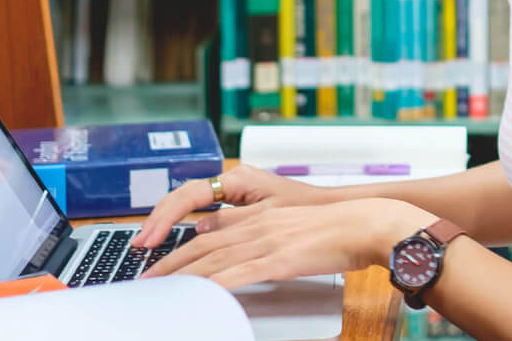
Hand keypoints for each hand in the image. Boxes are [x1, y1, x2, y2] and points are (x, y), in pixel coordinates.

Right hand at [133, 164, 331, 247]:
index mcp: (238, 178)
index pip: (189, 194)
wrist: (330, 209)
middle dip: (158, 220)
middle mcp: (232, 180)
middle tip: (140, 245)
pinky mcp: (237, 202)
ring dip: (167, 223)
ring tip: (148, 244)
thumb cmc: (306, 207)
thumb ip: (232, 221)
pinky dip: (183, 225)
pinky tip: (172, 240)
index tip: (151, 238)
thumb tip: (199, 230)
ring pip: (189, 204)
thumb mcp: (268, 215)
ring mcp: (233, 190)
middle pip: (183, 198)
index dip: (165, 217)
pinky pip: (201, 211)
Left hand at [139, 198, 433, 289]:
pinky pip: (239, 273)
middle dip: (169, 262)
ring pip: (212, 259)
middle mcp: (257, 224)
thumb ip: (265, 231)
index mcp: (260, 215)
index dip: (180, 245)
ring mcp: (266, 240)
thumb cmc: (339, 228)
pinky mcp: (279, 259)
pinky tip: (199, 295)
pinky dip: (214, 285)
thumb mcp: (294, 224)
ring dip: (181, 275)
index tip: (159, 260)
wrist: (367, 223)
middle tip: (145, 279)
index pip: (209, 230)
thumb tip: (247, 248)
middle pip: (201, 244)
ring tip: (158, 290)